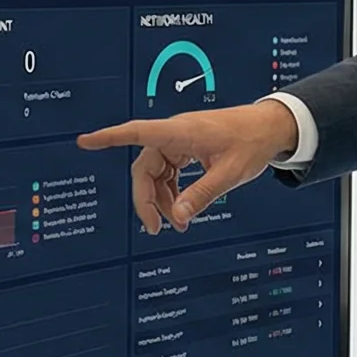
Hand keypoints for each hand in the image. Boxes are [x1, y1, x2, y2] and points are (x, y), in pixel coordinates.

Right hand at [77, 100, 298, 233]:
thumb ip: (203, 195)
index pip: (136, 133)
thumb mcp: (229, 173)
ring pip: (156, 173)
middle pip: (145, 168)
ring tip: (177, 223)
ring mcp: (180, 140)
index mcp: (180, 132)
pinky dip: (172, 191)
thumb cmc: (252, 142)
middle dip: (147, 199)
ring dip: (162, 199)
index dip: (108, 138)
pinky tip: (181, 208)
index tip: (84, 142)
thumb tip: (179, 216)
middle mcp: (175, 134)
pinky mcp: (187, 147)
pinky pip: (169, 172)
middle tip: (156, 228)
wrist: (271, 127)